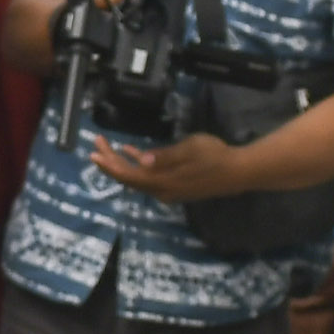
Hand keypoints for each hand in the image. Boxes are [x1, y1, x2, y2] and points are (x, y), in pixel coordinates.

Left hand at [89, 131, 257, 201]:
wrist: (238, 172)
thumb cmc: (215, 156)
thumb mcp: (190, 149)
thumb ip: (164, 156)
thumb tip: (141, 160)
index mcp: (163, 182)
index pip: (128, 176)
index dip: (109, 165)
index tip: (94, 153)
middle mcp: (161, 190)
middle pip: (129, 178)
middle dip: (110, 161)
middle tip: (97, 144)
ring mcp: (168, 190)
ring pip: (137, 178)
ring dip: (122, 163)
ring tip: (107, 147)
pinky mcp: (174, 185)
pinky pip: (149, 177)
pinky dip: (139, 165)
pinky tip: (132, 152)